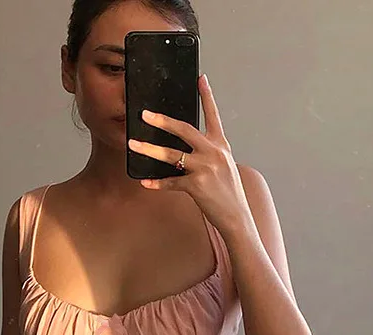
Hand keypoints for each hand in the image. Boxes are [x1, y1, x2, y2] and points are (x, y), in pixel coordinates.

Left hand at [127, 74, 253, 238]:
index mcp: (221, 146)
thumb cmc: (229, 194)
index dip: (207, 96)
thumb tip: (183, 149)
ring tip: (134, 144)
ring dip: (150, 149)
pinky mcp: (197, 185)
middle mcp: (214, 153)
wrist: (237, 217)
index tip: (200, 78)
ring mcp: (206, 168)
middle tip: (145, 114)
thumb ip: (208, 154)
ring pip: (172, 155)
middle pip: (184, 129)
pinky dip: (157, 183)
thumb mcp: (224, 168)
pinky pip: (171, 181)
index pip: (213, 116)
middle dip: (162, 121)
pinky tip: (146, 183)